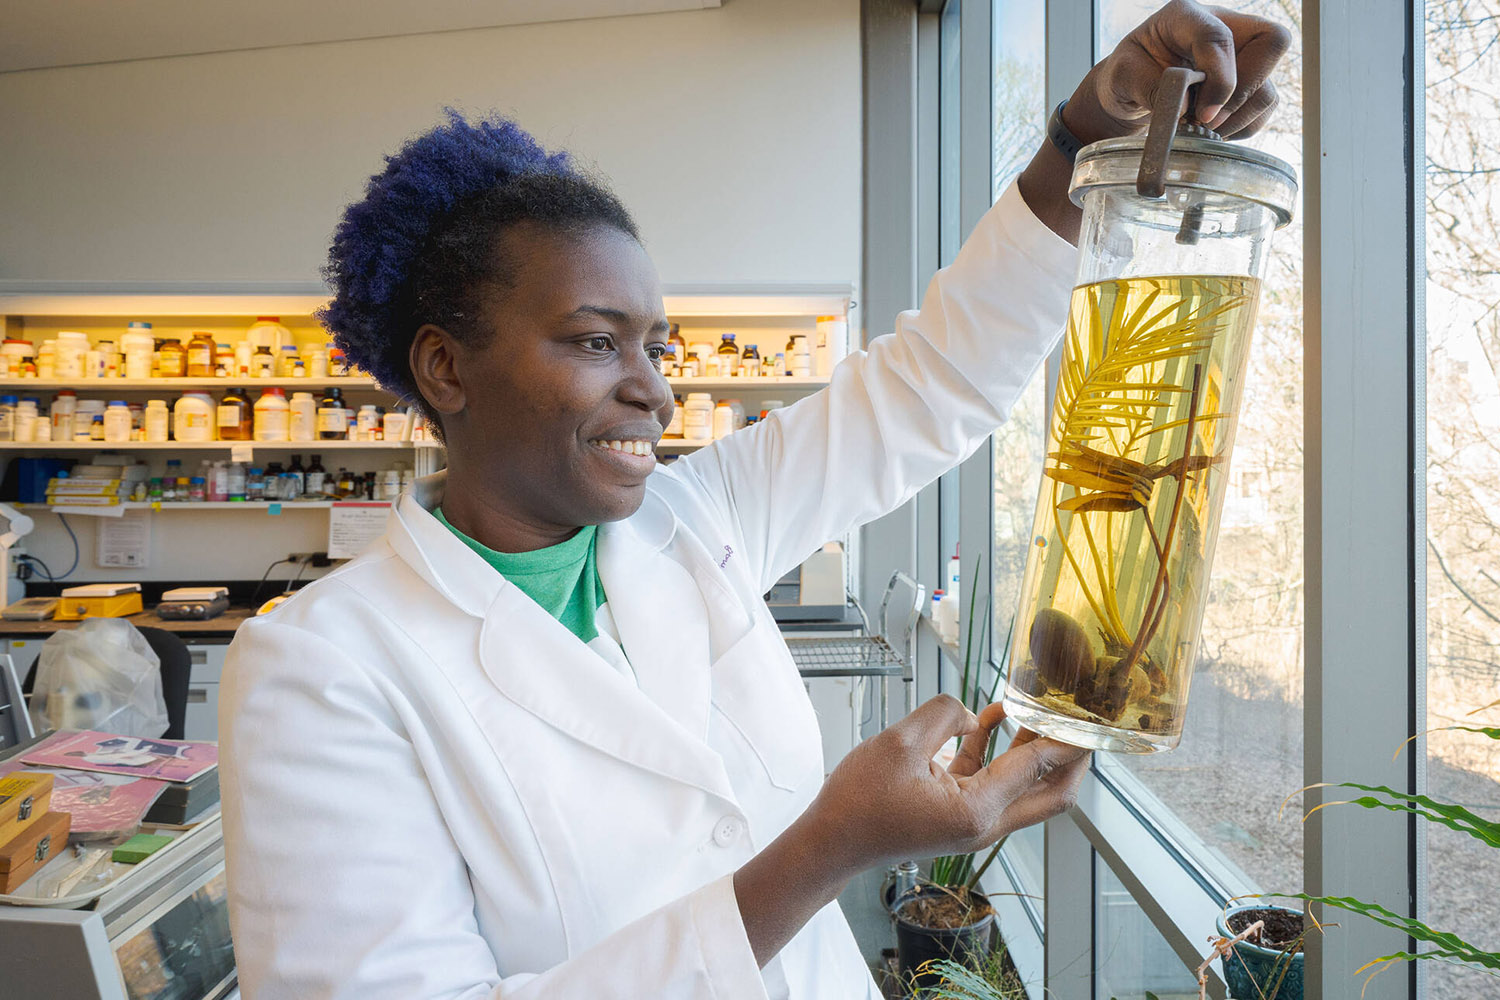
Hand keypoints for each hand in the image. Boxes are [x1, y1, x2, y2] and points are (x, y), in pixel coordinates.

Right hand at [807, 695, 1089, 869]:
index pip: (1037, 767)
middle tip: (1080, 721)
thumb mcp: (899, 742)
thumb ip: (945, 715)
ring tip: (1042, 710)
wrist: (832, 840)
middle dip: (1070, 757)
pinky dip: (998, 751)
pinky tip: (992, 718)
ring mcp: (972, 822)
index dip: (1065, 737)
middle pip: (1051, 793)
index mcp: (976, 809)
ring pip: (1024, 786)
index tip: (1087, 716)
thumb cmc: (858, 801)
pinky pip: (992, 781)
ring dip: (1034, 749)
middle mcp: (983, 822)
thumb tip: (975, 716)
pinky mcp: (957, 814)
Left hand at [1018, 0, 1291, 241]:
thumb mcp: (1122, 77)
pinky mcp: (1247, 81)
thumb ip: (1148, 86)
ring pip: (1269, 82)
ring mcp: (1240, 55)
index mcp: (1185, 17)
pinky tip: (1214, 132)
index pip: (1219, 35)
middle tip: (1208, 121)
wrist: (1129, 91)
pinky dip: (1244, 126)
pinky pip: (1265, 105)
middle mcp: (1222, 28)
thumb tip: (1186, 107)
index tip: (1201, 114)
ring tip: (1205, 130)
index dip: (1219, 76)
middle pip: (1271, 43)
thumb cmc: (1126, 76)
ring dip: (1241, 116)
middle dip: (1242, 91)